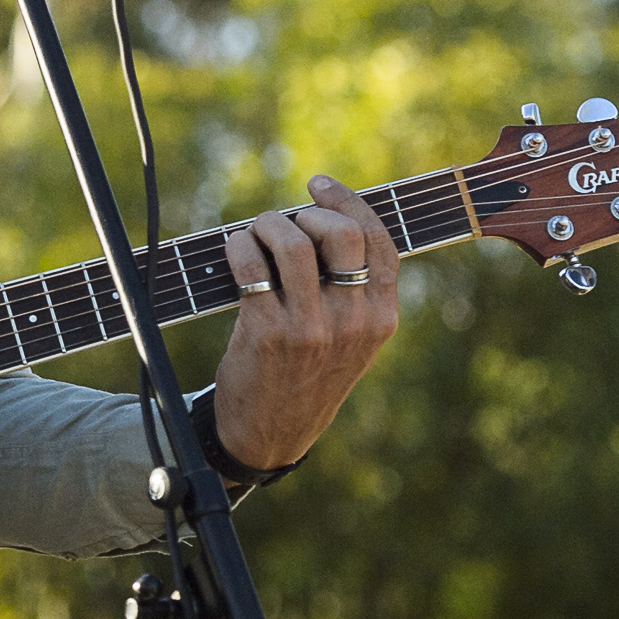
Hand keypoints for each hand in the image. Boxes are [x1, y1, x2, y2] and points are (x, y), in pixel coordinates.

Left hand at [213, 177, 399, 470]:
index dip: (348, 202)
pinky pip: (252, 264)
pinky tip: (237, 249)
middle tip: (284, 222)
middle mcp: (352, 322)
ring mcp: (310, 328)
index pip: (380, 240)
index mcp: (381, 317)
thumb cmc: (309, 373)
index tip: (319, 185)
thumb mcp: (351, 339)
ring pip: (293, 243)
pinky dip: (239, 244)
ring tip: (256, 234)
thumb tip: (326, 217)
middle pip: (340, 234)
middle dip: (306, 214)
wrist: (272, 433)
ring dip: (267, 225)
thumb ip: (353, 290)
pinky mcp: (267, 333)